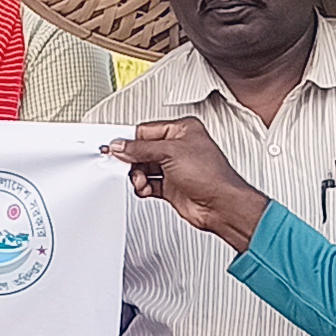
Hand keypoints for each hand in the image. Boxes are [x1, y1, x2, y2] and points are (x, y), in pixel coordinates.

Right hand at [99, 120, 271, 251]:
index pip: (146, 130)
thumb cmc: (210, 175)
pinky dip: (143, 187)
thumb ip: (141, 148)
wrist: (221, 205)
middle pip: (142, 150)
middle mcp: (179, 148)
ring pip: (143, 168)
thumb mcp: (170, 153)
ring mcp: (174, 168)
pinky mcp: (171, 186)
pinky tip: (146, 188)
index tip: (114, 147)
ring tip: (140, 181)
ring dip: (138, 176)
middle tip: (124, 165)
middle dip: (133, 160)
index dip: (129, 140)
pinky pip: (148, 183)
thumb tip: (122, 146)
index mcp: (183, 130)